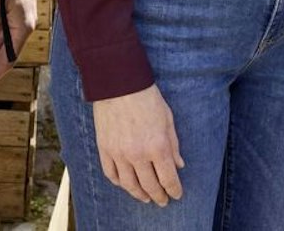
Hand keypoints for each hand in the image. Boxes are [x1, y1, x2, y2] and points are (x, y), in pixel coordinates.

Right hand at [92, 84, 185, 204]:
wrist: (119, 84)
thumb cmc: (147, 98)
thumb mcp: (168, 119)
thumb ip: (174, 145)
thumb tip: (179, 165)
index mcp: (157, 146)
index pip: (168, 178)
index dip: (174, 190)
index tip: (176, 194)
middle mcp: (138, 154)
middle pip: (150, 186)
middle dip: (158, 196)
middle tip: (162, 201)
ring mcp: (119, 153)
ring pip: (129, 185)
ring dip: (139, 194)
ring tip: (145, 198)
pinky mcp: (104, 149)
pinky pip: (111, 174)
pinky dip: (119, 183)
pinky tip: (125, 184)